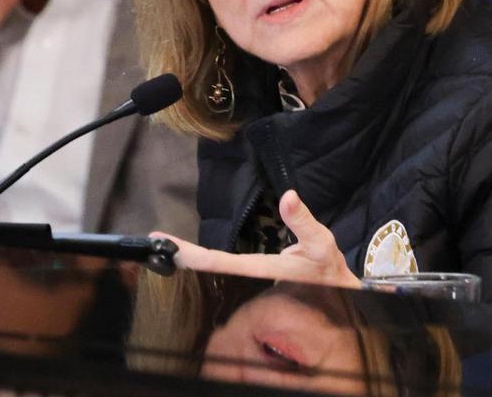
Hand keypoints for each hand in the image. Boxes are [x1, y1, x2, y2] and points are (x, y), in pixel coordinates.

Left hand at [154, 190, 360, 288]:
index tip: (166, 244)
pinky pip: (223, 266)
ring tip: (164, 245)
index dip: (190, 253)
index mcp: (260, 268)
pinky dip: (204, 259)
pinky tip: (190, 254)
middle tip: (152, 241)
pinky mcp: (253, 274)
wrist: (339, 295)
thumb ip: (303, 221)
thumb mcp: (322, 243)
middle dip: (181, 255)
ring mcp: (250, 276)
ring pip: (214, 268)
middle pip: (208, 265)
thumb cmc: (329, 270)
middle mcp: (250, 275)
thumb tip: (287, 196)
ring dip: (190, 257)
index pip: (218, 261)